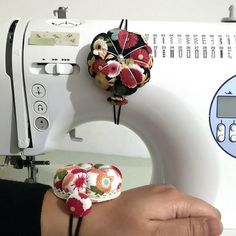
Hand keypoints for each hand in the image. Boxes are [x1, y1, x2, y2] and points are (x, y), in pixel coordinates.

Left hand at [80, 184, 222, 235]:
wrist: (95, 216)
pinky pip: (171, 211)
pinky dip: (168, 223)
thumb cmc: (119, 227)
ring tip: (158, 235)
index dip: (205, 231)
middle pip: (198, 213)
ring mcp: (160, 194)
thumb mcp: (156, 234)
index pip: (209, 213)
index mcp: (173, 198)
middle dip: (191, 230)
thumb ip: (188, 229)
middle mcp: (169, 192)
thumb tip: (215, 225)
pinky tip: (153, 229)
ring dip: (179, 228)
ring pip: (184, 213)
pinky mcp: (152, 198)